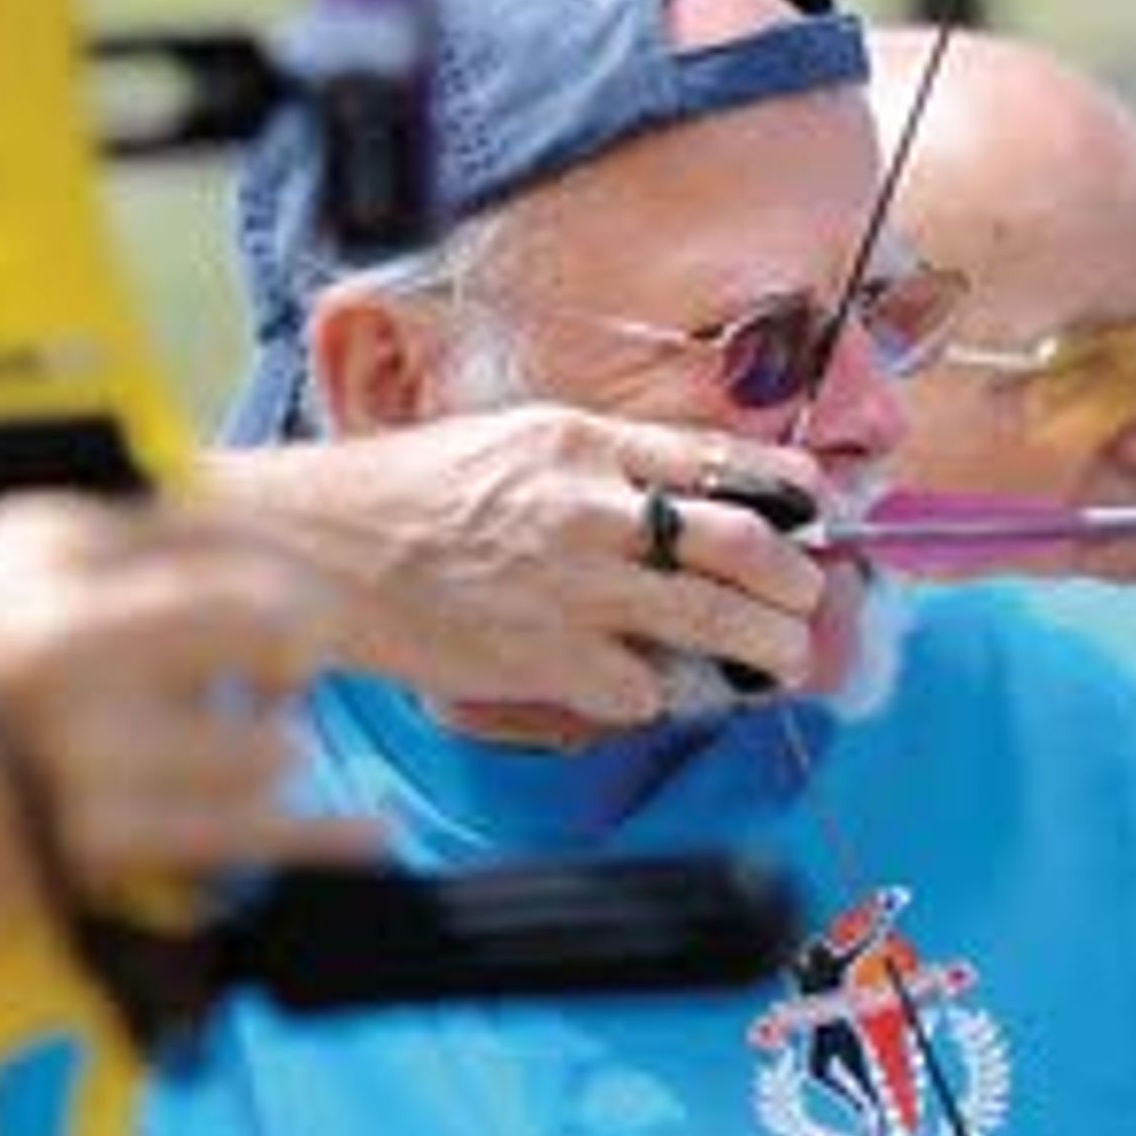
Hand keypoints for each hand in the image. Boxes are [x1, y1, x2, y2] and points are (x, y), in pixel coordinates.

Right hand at [0, 495, 377, 924]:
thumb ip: (108, 543)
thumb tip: (238, 541)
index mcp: (49, 547)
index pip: (222, 533)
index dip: (281, 572)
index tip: (292, 600)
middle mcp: (75, 634)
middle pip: (269, 625)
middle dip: (298, 651)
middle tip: (284, 672)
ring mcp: (88, 743)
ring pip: (266, 745)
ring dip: (267, 757)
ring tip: (220, 760)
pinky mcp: (96, 839)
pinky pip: (246, 839)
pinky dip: (322, 839)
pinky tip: (370, 835)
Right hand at [199, 405, 828, 722]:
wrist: (318, 549)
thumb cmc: (405, 495)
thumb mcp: (512, 443)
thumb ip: (602, 467)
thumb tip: (687, 500)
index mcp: (584, 442)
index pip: (720, 457)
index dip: (788, 489)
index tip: (818, 509)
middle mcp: (592, 508)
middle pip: (743, 543)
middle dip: (799, 579)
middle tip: (810, 600)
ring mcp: (575, 586)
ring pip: (716, 619)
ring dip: (768, 647)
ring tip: (785, 662)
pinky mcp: (549, 657)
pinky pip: (643, 686)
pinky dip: (659, 693)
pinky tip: (652, 688)